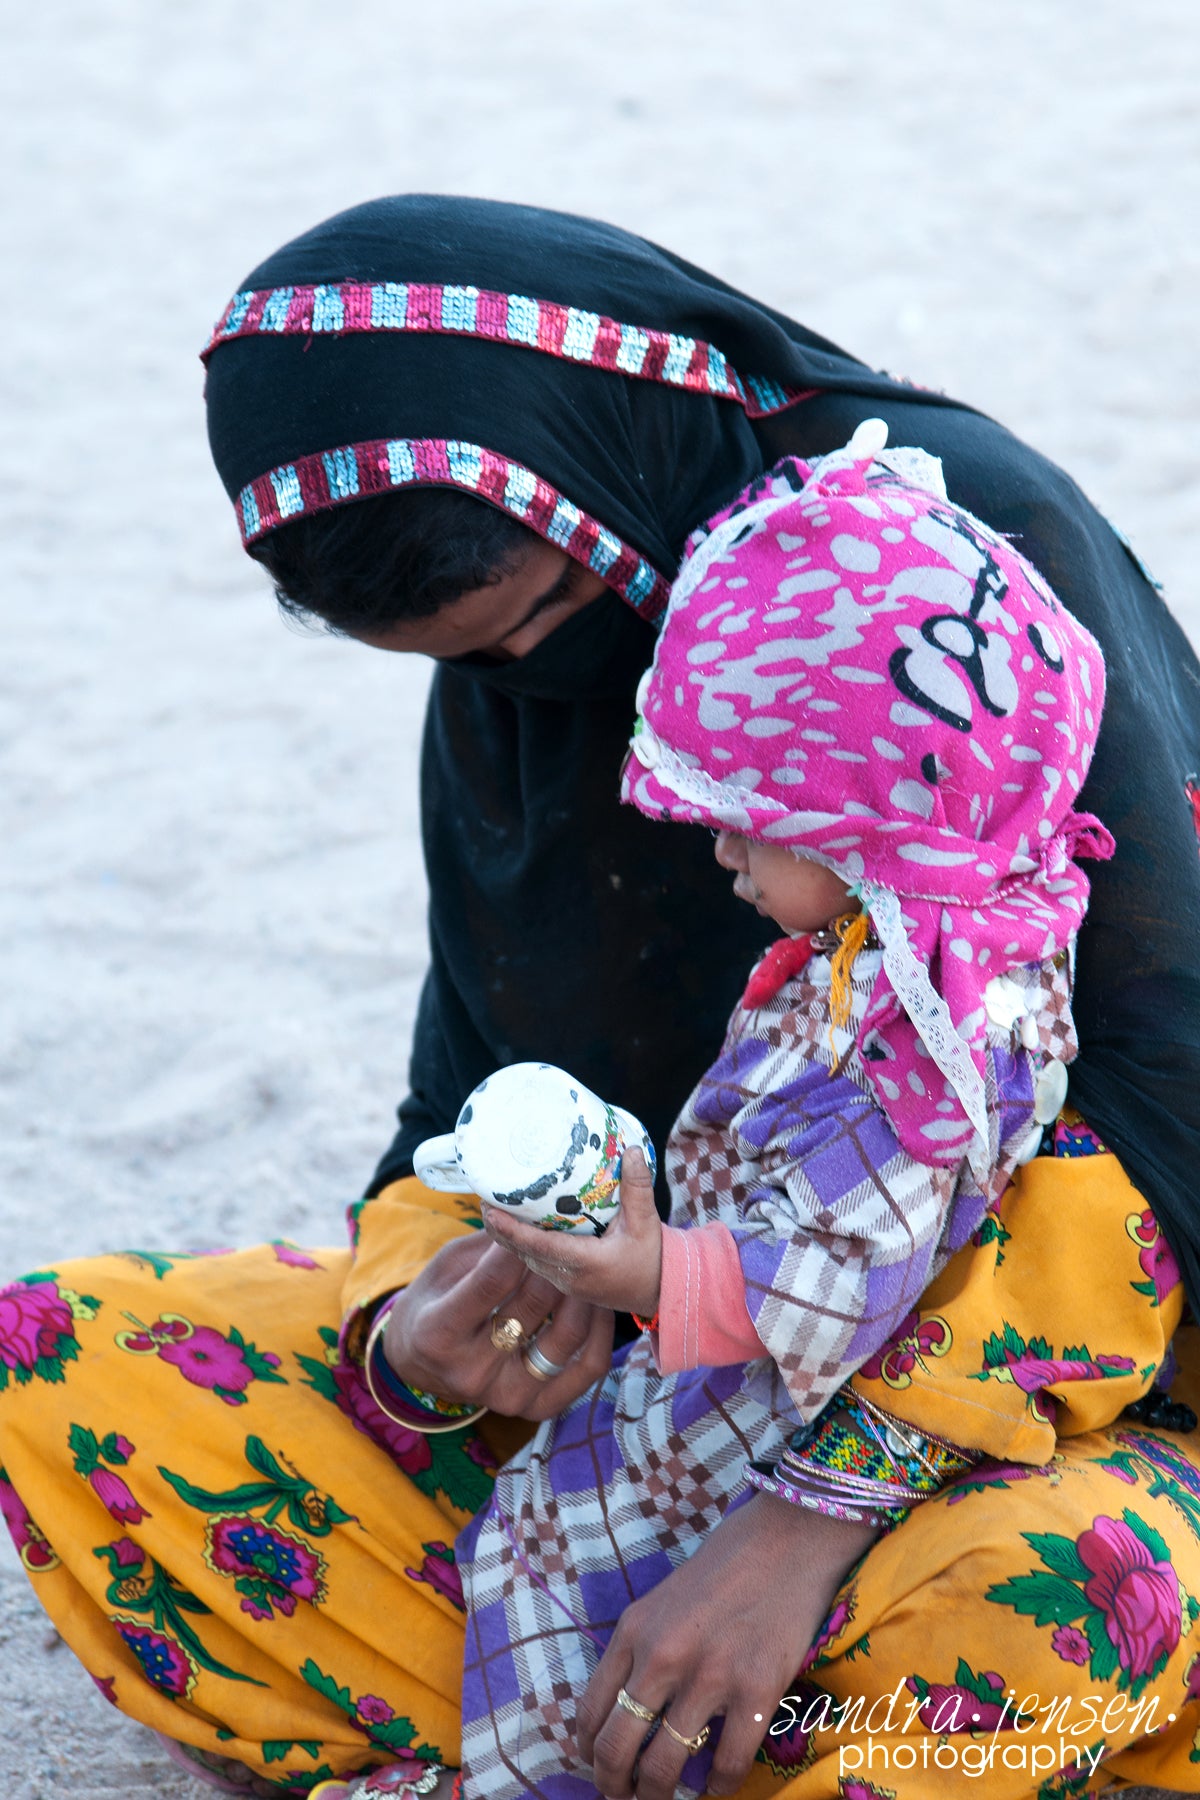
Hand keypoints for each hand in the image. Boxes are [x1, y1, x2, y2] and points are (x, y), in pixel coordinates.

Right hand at [381, 1232, 613, 1421]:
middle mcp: (471, 1372)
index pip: (491, 1283)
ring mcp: (506, 1396)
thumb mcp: (446, 1267)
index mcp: (437, 1334)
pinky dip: (600, 1331)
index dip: (521, 1245)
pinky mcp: (536, 1408)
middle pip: (532, 1307)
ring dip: (584, 1293)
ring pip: (565, 1338)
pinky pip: (586, 1368)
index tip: (542, 1218)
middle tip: (576, 1232)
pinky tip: (599, 1302)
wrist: (422, 1364)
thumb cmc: (434, 1302)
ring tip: (591, 1262)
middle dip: (557, 1262)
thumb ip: (487, 1247)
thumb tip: (531, 1210)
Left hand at [481, 1146, 662, 1317]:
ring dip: (508, 1238)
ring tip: (492, 1210)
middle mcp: (570, 1276)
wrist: (663, 1292)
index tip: (489, 1212)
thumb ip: (637, 1187)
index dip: (511, 1230)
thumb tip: (630, 1151)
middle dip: (500, 1230)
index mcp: (585, 1263)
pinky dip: (523, 1244)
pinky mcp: (568, 1282)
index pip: (538, 1246)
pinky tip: (515, 1227)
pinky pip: (537, 1262)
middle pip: (524, 1253)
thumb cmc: (655, 1260)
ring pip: (528, 1259)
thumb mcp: (647, 1222)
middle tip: (483, 1202)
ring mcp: (567, 1282)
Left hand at [576, 1492, 878, 1798]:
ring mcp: (709, 1676)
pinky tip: (717, 1785)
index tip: (599, 1769)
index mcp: (634, 1630)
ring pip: (664, 1767)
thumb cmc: (726, 1566)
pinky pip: (727, 1764)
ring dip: (659, 1796)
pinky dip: (719, 1787)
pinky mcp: (756, 1690)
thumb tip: (627, 1714)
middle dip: (614, 1787)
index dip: (590, 1754)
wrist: (787, 1538)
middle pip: (617, 1748)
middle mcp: (662, 1656)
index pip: (590, 1711)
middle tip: (624, 1799)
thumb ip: (642, 1651)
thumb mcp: (663, 1601)